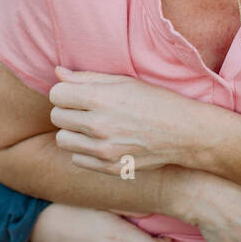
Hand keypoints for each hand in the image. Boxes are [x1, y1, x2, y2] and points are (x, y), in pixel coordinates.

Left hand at [49, 67, 203, 173]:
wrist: (185, 132)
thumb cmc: (155, 101)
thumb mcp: (123, 81)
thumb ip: (87, 78)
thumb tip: (57, 73)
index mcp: (100, 99)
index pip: (56, 94)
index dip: (65, 92)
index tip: (77, 93)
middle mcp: (98, 126)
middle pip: (56, 117)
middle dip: (67, 110)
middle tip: (86, 109)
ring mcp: (104, 151)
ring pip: (63, 140)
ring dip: (73, 132)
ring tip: (92, 126)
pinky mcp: (110, 168)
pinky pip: (77, 159)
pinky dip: (85, 151)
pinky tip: (102, 141)